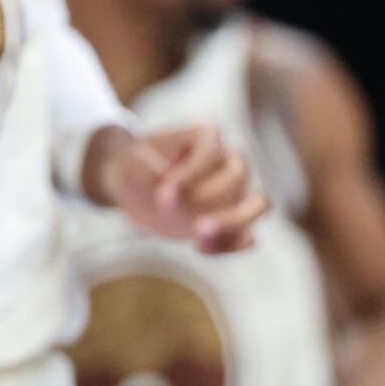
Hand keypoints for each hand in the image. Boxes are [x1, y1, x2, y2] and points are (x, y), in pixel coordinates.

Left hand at [93, 123, 266, 251]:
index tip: (163, 192)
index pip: (212, 152)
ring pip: (257, 204)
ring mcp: (234, 191)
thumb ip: (142, 168)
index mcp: (206, 136)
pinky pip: (247, 235)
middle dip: (211, 198)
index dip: (191, 174)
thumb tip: (160, 176)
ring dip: (233, 223)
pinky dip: (231, 245)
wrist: (135, 187)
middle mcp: (227, 160)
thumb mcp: (128, 163)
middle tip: (182, 216)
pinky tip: (200, 249)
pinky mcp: (231, 220)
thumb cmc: (133, 167)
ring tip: (200, 237)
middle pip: (238, 176)